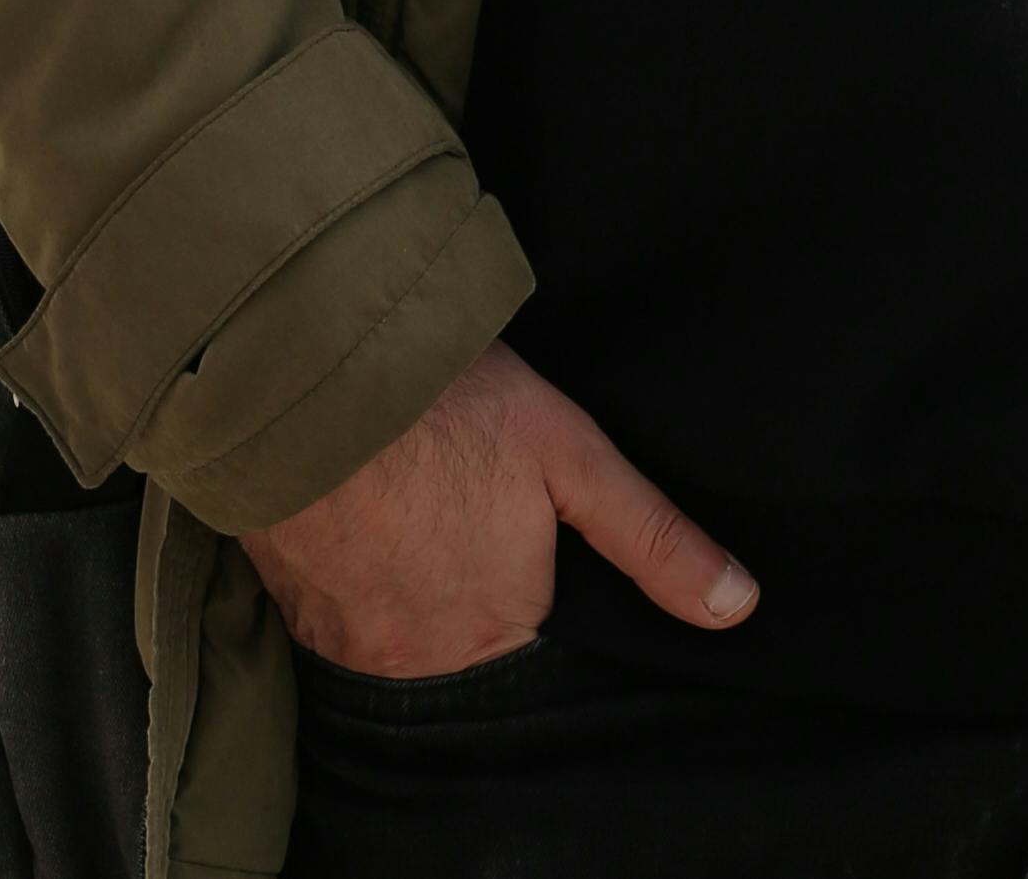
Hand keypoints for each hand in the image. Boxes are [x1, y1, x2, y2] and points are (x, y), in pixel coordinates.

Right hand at [239, 338, 757, 677]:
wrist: (307, 366)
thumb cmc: (449, 404)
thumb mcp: (573, 454)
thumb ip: (652, 538)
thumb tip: (738, 607)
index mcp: (493, 633)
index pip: (534, 660)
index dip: (542, 608)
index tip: (536, 558)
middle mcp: (412, 660)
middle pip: (461, 656)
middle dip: (475, 608)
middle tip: (475, 528)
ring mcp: (341, 637)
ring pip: (394, 640)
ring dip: (411, 598)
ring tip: (426, 524)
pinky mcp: (289, 603)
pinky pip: (336, 617)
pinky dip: (355, 584)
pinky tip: (369, 524)